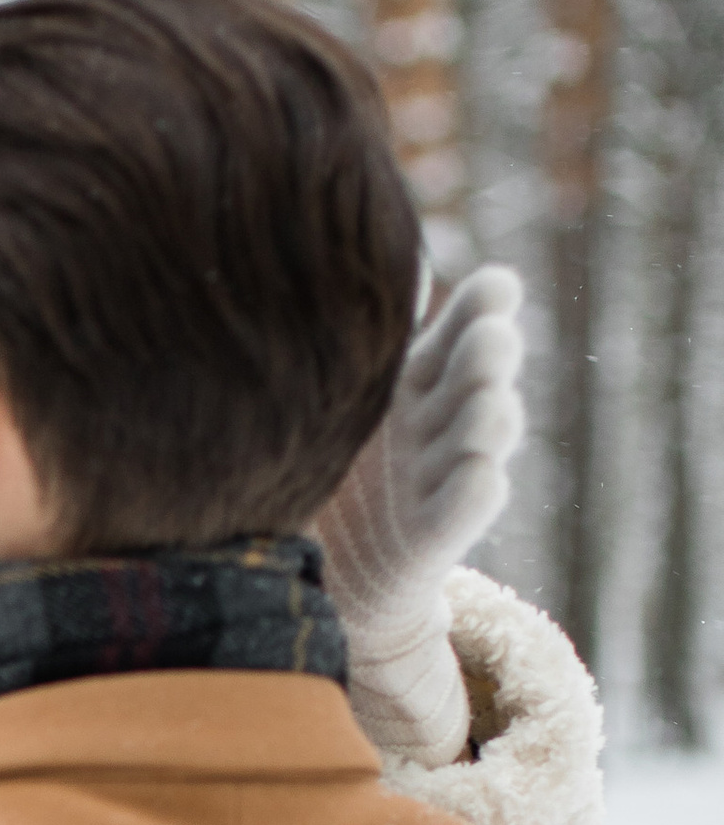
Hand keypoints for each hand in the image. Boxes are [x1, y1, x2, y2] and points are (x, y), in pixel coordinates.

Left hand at [318, 265, 526, 767]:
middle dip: (489, 356)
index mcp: (416, 380)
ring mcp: (438, 477)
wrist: (328, 572)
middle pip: (477, 377)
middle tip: (492, 336)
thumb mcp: (328, 401)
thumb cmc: (324, 469)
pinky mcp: (431, 538)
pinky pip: (460, 514)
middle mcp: (438, 422)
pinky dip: (473, 495)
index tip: (500, 285)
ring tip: (491, 402)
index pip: (461, 331)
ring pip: (479, 439)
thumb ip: (343, 346)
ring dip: (490, 419)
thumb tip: (324, 252)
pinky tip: (483, 475)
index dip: (486, 306)